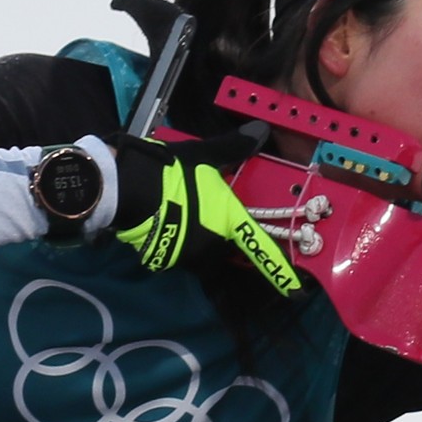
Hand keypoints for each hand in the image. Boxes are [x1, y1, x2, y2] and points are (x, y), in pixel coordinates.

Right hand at [108, 131, 301, 295]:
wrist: (127, 189)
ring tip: (177, 214)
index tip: (295, 291)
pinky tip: (160, 223)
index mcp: (229, 220)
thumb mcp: (204, 156)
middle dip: (218, 235)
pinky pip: (175, 254)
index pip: (259, 246)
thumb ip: (233, 148)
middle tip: (202, 212)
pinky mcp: (163, 260)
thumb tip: (260, 130)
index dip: (278, 269)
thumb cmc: (171, 172)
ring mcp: (187, 255)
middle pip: (223, 247)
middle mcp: (212, 244)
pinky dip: (172, 243)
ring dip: (194, 240)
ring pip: (199, 253)